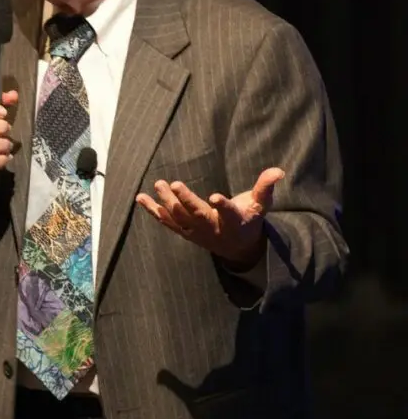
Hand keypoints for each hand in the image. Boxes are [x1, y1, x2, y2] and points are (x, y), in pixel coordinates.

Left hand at [136, 167, 284, 267]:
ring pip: (179, 218)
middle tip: (174, 184)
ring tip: (158, 184)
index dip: (222, 206)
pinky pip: (167, 222)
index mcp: (233, 222)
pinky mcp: (185, 232)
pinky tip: (141, 198)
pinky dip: (153, 211)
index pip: (228, 213)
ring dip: (167, 202)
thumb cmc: (249, 220)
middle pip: (198, 216)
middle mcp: (213, 229)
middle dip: (185, 201)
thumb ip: (265, 187)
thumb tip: (279, 170)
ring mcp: (197, 232)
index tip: (215, 196)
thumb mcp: (260, 205)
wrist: (237, 248)